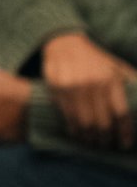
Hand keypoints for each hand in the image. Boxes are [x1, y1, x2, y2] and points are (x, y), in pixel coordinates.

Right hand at [42, 33, 136, 149]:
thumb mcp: (116, 67)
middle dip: (105, 139)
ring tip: (91, 142)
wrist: (65, 42)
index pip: (121, 114)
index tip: (125, 144)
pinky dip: (73, 128)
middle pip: (102, 122)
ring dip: (88, 137)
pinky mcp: (57, 89)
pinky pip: (67, 115)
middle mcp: (93, 85)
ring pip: (83, 122)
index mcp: (111, 81)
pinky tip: (77, 133)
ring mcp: (73, 87)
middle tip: (106, 145)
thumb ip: (131, 82)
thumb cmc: (95, 58)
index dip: (124, 133)